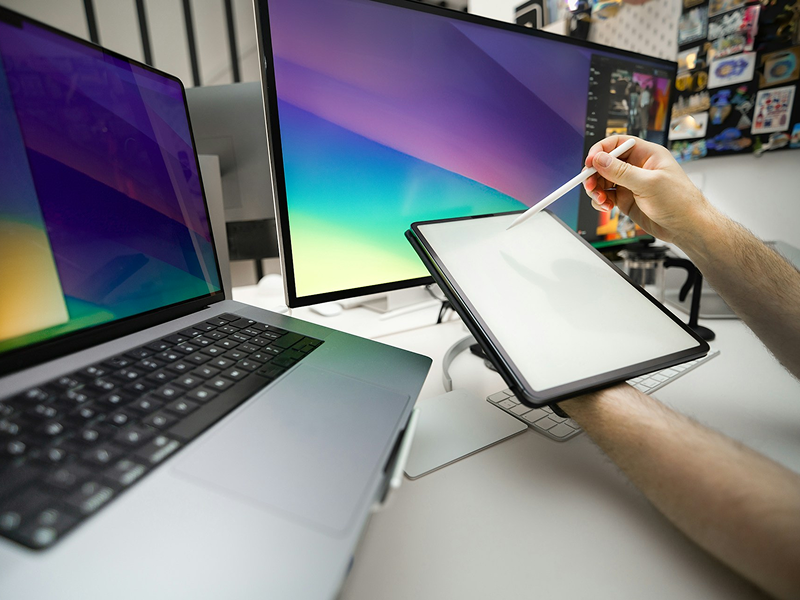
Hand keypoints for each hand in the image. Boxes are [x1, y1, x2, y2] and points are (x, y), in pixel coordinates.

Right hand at [582, 135, 713, 244]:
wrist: (686, 227)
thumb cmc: (679, 202)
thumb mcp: (648, 183)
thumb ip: (621, 172)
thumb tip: (600, 159)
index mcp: (647, 154)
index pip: (617, 144)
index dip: (601, 151)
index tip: (590, 162)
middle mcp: (637, 167)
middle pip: (606, 163)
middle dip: (594, 174)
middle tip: (589, 185)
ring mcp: (631, 184)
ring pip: (603, 181)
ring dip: (596, 190)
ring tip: (600, 200)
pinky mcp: (626, 200)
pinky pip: (606, 196)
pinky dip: (601, 201)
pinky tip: (606, 207)